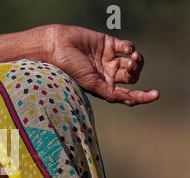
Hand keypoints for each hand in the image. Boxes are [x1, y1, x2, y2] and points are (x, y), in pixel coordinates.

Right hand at [40, 24, 158, 105]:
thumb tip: (131, 100)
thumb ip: (110, 92)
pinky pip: (127, 47)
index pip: (127, 95)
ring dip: (137, 61)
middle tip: (129, 67)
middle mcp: (107, 74)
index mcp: (103, 88)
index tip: (155, 95)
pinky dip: (130, 48)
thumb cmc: (70, 69)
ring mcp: (109, 59)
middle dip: (135, 73)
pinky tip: (126, 49)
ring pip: (132, 62)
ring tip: (132, 58)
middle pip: (132, 77)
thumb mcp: (91, 84)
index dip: (142, 96)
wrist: (57, 47)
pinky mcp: (109, 44)